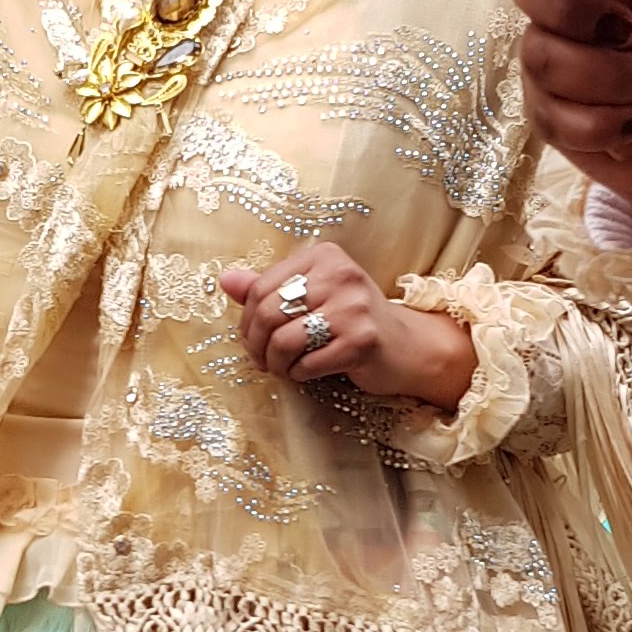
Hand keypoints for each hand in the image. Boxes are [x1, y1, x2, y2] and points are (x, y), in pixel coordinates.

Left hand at [220, 241, 475, 408]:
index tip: (251, 340)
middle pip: (269, 313)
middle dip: (256, 345)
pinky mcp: (362, 340)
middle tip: (261, 361)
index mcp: (324, 256)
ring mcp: (354, 307)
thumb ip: (269, 288)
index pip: (262, 287)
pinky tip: (306, 373)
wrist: (406, 346)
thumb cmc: (352, 320)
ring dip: (275, 363)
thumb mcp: (312, 296)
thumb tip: (225, 280)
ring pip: (284, 340)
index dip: (247, 320)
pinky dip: (299, 374)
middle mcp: (340, 274)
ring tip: (282, 369)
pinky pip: (307, 364)